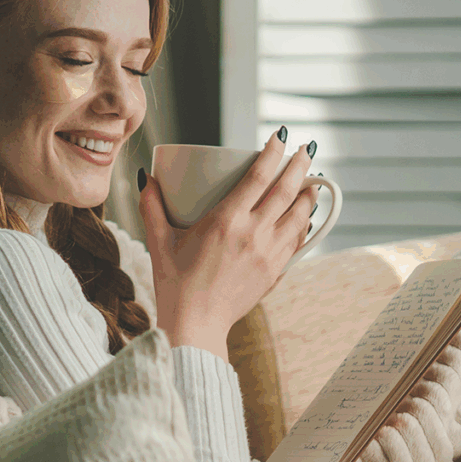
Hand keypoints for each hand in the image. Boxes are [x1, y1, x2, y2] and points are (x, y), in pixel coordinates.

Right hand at [137, 129, 321, 358]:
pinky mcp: (275, 272)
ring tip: (313, 180)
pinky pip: (297, 241)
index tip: (279, 136)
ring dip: (309, 194)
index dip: (272, 152)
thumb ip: (152, 207)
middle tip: (305, 149)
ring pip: (300, 216)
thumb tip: (147, 178)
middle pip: (287, 190)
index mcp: (225, 221)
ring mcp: (269, 254)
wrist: (196, 325)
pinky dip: (304, 224)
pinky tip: (304, 216)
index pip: (259, 177)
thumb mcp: (158, 241)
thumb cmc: (174, 284)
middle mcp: (253, 234)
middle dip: (299, 165)